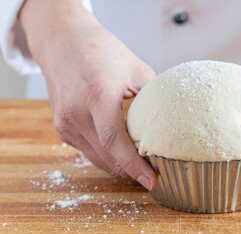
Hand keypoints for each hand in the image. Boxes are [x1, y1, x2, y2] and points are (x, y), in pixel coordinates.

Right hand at [20, 0, 157, 188]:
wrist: (62, 41)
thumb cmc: (101, 51)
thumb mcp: (136, 69)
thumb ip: (152, 98)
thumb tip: (173, 123)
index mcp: (96, 95)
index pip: (115, 142)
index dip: (134, 166)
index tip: (152, 180)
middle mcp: (75, 113)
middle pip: (107, 157)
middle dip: (131, 170)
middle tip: (155, 172)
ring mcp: (65, 123)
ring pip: (97, 159)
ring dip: (119, 165)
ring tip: (141, 162)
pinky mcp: (61, 129)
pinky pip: (89, 151)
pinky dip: (106, 154)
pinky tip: (121, 148)